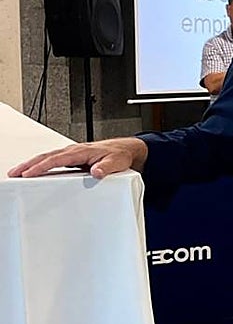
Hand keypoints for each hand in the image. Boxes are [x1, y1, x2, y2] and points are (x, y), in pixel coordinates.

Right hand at [7, 138, 147, 178]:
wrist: (126, 150)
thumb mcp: (116, 162)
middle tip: (14, 173)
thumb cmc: (120, 155)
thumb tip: (96, 172)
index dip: (42, 166)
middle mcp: (74, 151)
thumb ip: (106, 167)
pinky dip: (41, 165)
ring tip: (17, 173)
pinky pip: (53, 161)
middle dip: (29, 164)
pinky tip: (33, 172)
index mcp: (82, 151)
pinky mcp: (73, 159)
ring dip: (31, 164)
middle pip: (46, 156)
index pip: (57, 159)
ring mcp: (72, 154)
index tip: (29, 172)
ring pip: (47, 158)